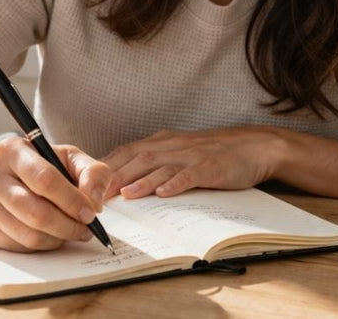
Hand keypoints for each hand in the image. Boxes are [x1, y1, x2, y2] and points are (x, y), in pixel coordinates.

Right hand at [0, 137, 112, 252]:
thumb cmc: (34, 166)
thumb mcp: (65, 156)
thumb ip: (91, 172)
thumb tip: (95, 202)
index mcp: (11, 150)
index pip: (45, 179)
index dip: (72, 200)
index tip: (91, 213)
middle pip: (37, 213)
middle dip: (69, 226)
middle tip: (86, 229)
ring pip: (29, 235)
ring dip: (58, 239)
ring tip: (71, 231)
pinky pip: (20, 246)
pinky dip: (42, 245)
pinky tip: (49, 233)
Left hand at [100, 127, 282, 199]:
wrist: (253, 146)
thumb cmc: (213, 153)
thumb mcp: (179, 153)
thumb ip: (154, 163)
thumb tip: (124, 182)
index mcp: (162, 142)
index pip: (126, 152)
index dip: (104, 167)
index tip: (85, 183)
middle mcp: (172, 146)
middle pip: (136, 158)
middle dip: (113, 176)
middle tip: (94, 195)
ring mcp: (191, 156)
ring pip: (159, 166)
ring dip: (139, 180)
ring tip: (123, 195)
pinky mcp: (210, 167)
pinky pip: (190, 174)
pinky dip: (175, 183)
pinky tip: (164, 193)